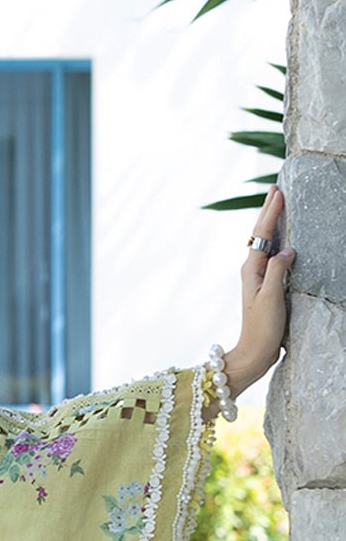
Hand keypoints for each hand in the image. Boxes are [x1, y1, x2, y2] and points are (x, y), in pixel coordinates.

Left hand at [222, 187, 294, 394]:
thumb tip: (287, 250)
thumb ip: (278, 270)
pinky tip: (282, 237)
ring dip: (271, 222)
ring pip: (265, 242)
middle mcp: (252, 270)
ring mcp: (258, 277)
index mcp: (252, 269)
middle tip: (275, 187)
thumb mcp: (271, 297)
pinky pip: (271, 255)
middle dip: (268, 210)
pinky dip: (277, 240)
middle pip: (260, 233)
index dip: (271, 211)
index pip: (262, 233)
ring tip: (277, 204)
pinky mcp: (266, 286)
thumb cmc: (262, 328)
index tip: (278, 191)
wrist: (255, 353)